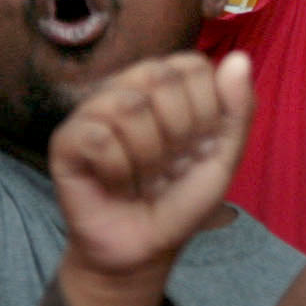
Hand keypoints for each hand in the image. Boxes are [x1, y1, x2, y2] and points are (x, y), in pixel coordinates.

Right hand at [53, 52, 256, 283]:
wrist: (144, 248)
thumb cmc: (181, 198)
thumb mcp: (223, 158)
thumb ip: (238, 109)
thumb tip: (239, 58)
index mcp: (166, 82)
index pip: (192, 65)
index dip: (205, 112)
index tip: (198, 147)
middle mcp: (127, 86)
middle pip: (159, 76)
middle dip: (178, 133)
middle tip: (169, 166)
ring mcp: (93, 110)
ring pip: (128, 107)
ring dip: (147, 158)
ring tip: (143, 178)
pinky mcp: (66, 140)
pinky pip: (98, 139)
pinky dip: (118, 172)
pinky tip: (116, 185)